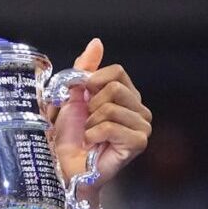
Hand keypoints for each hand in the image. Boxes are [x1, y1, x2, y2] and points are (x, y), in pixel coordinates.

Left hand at [46, 39, 151, 199]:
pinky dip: (94, 134)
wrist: (65, 166)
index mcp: (127, 95)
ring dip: (90, 122)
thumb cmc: (68, 135)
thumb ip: (84, 69)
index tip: (82, 98)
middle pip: (114, 88)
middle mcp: (139, 108)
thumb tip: (96, 42)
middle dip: (90, 105)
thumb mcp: (72, 96)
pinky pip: (111, 126)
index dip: (92, 82)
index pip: (116, 72)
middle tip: (86, 122)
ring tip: (89, 135)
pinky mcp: (138, 143)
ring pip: (110, 107)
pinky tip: (93, 144)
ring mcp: (142, 126)